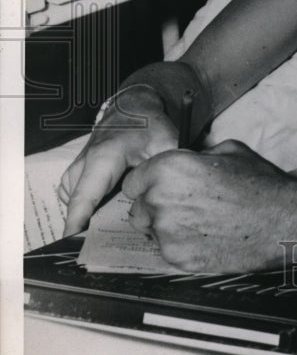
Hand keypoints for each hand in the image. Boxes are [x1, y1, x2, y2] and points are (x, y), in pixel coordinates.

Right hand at [60, 85, 178, 235]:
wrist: (136, 105)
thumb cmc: (150, 124)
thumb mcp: (166, 145)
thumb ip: (165, 173)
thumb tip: (166, 200)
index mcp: (105, 157)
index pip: (85, 195)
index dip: (77, 221)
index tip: (72, 243)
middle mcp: (86, 162)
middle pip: (76, 202)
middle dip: (82, 226)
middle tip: (97, 249)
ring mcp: (80, 165)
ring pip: (73, 197)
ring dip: (84, 214)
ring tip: (103, 232)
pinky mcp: (81, 168)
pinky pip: (74, 192)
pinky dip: (83, 204)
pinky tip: (101, 213)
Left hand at [121, 140, 295, 273]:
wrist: (282, 220)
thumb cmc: (259, 185)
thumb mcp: (227, 151)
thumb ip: (195, 157)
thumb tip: (187, 162)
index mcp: (169, 168)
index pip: (133, 182)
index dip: (147, 184)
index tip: (156, 188)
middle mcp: (161, 199)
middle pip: (138, 208)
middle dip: (155, 207)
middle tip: (183, 206)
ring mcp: (167, 232)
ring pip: (151, 231)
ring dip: (166, 228)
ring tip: (198, 222)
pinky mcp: (179, 258)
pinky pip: (167, 250)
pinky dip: (181, 245)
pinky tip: (206, 236)